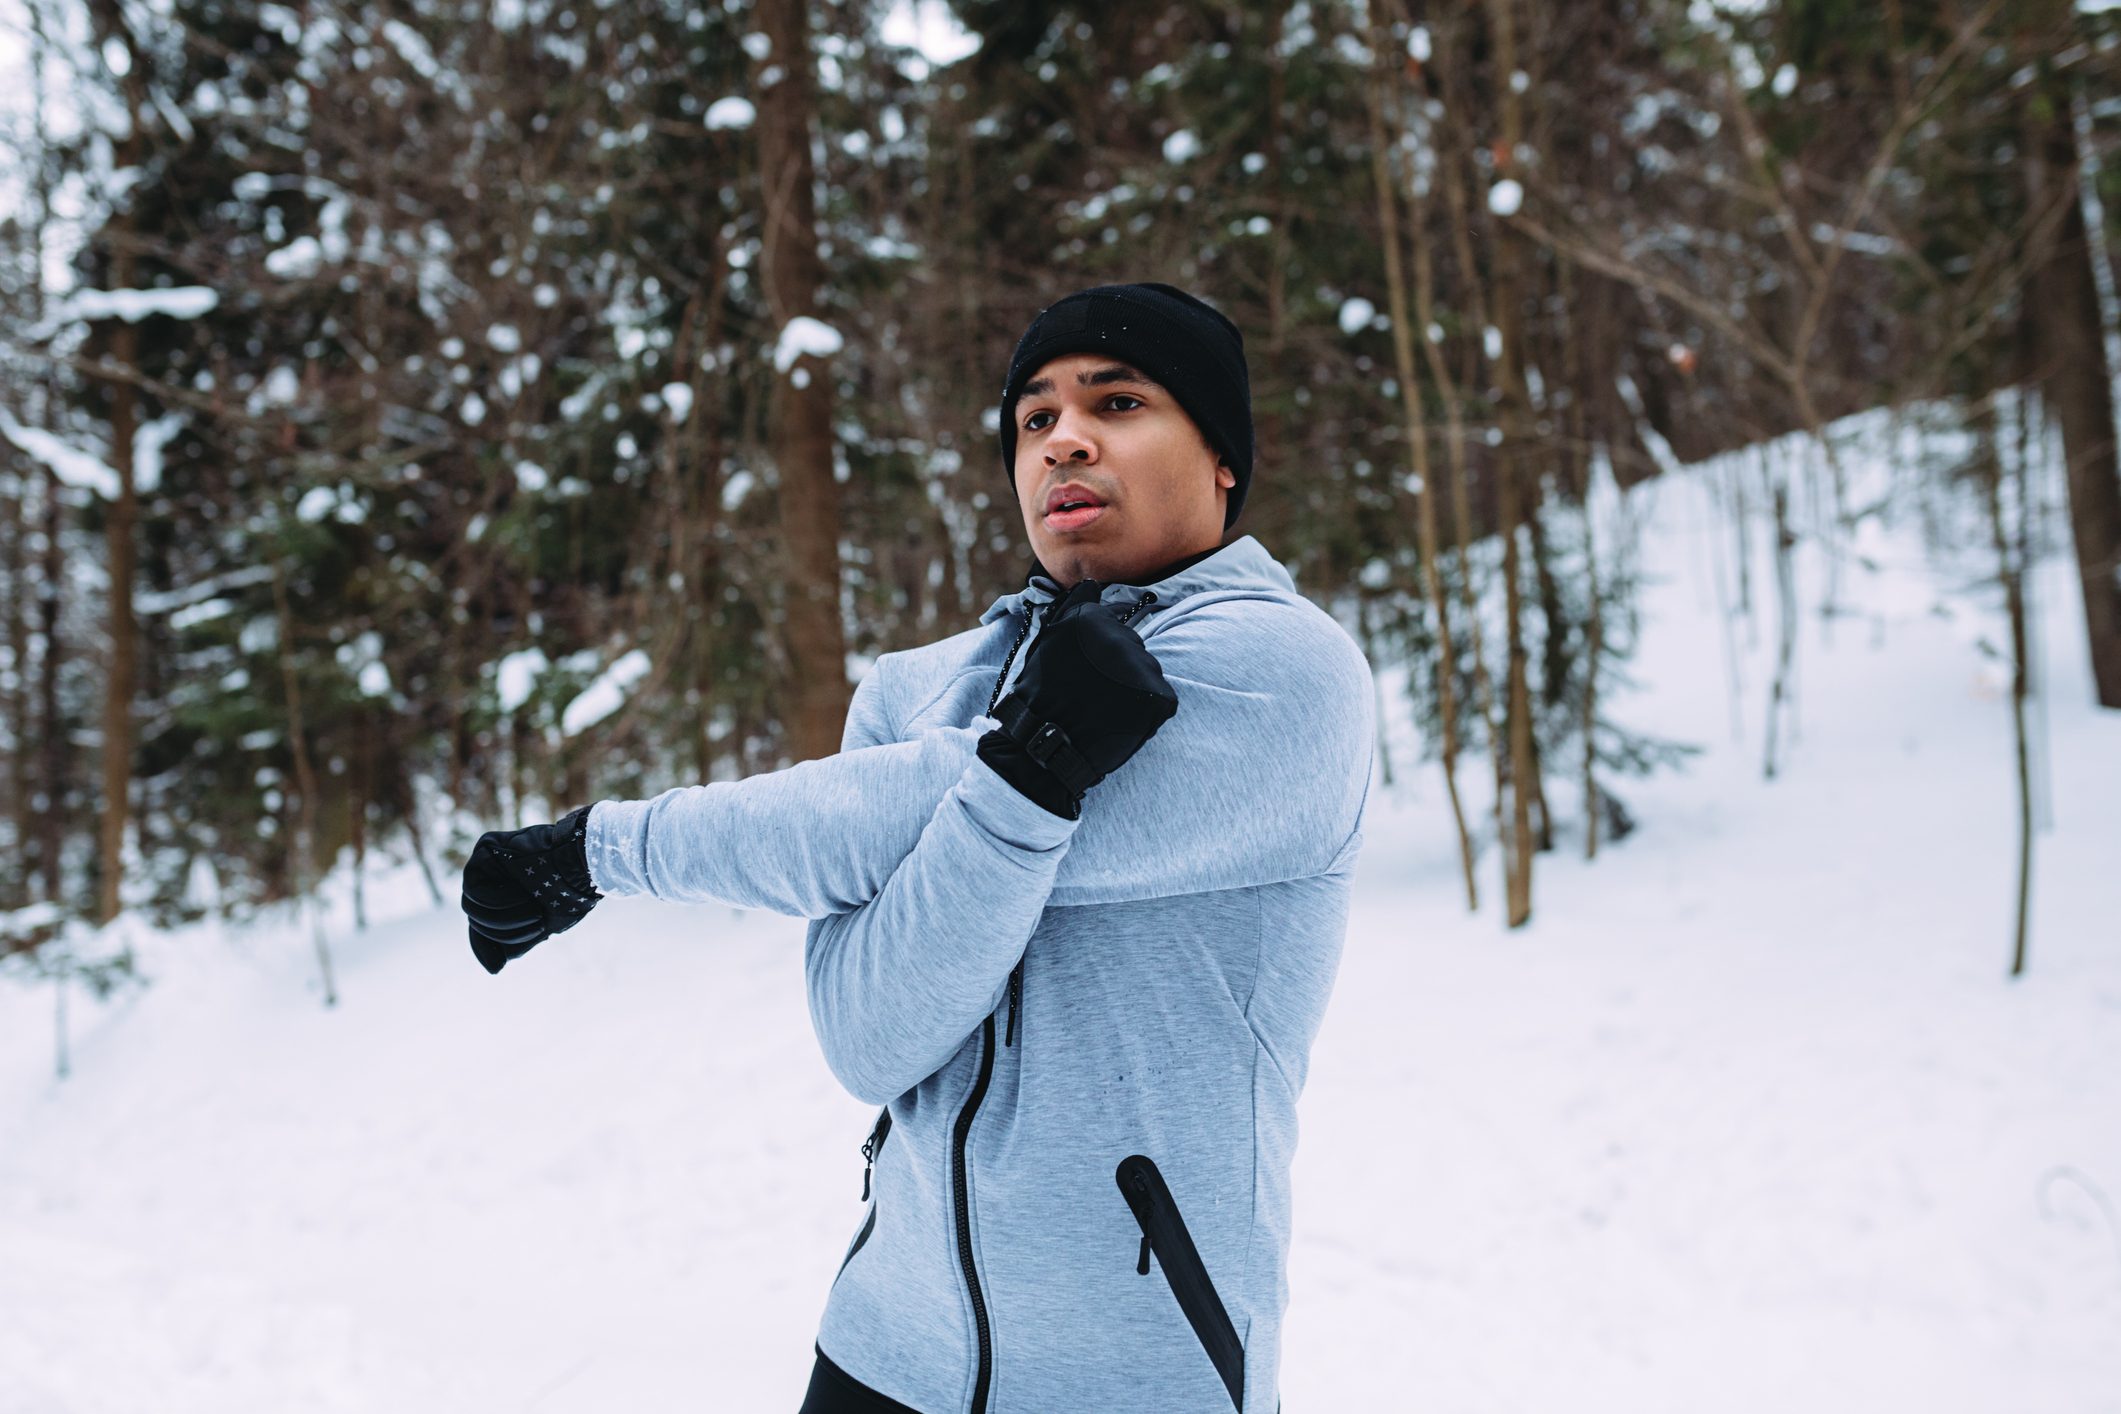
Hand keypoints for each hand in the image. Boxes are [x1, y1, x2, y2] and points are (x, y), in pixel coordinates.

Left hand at [460, 806, 601, 973]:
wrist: (583, 864)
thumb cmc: (569, 893)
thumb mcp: (540, 926)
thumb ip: (513, 943)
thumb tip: (492, 968)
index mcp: (502, 894)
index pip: (480, 926)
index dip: (485, 947)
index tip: (497, 968)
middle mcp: (490, 877)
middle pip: (476, 919)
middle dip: (506, 931)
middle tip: (538, 923)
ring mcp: (485, 861)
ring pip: (473, 907)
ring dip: (506, 918)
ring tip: (535, 911)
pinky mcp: (486, 848)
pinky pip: (475, 889)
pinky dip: (499, 900)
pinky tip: (523, 892)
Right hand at [978, 581, 1179, 818]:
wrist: (1046, 744)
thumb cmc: (1042, 693)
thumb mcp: (1048, 640)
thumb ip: (1073, 608)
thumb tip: (1092, 584)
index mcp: (1093, 621)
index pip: (1115, 625)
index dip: (1101, 650)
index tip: (1086, 670)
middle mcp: (1121, 639)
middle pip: (1133, 649)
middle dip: (1119, 668)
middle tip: (1093, 693)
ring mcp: (1142, 669)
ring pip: (1147, 672)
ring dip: (1133, 689)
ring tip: (1105, 708)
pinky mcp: (1159, 698)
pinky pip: (1161, 698)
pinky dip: (1146, 710)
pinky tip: (1120, 720)